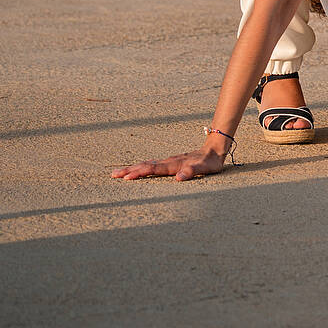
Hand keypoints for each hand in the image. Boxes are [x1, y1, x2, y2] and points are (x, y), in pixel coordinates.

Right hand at [112, 145, 228, 181]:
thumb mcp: (205, 168)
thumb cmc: (210, 162)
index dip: (140, 173)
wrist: (214, 149)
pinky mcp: (170, 163)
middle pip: (145, 165)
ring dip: (132, 168)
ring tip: (118, 173)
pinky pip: (151, 165)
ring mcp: (168, 161)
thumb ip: (192, 171)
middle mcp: (168, 162)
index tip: (126, 177)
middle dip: (129, 170)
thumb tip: (179, 178)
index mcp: (174, 164)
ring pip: (147, 164)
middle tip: (113, 175)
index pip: (153, 169)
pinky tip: (136, 170)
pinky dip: (141, 168)